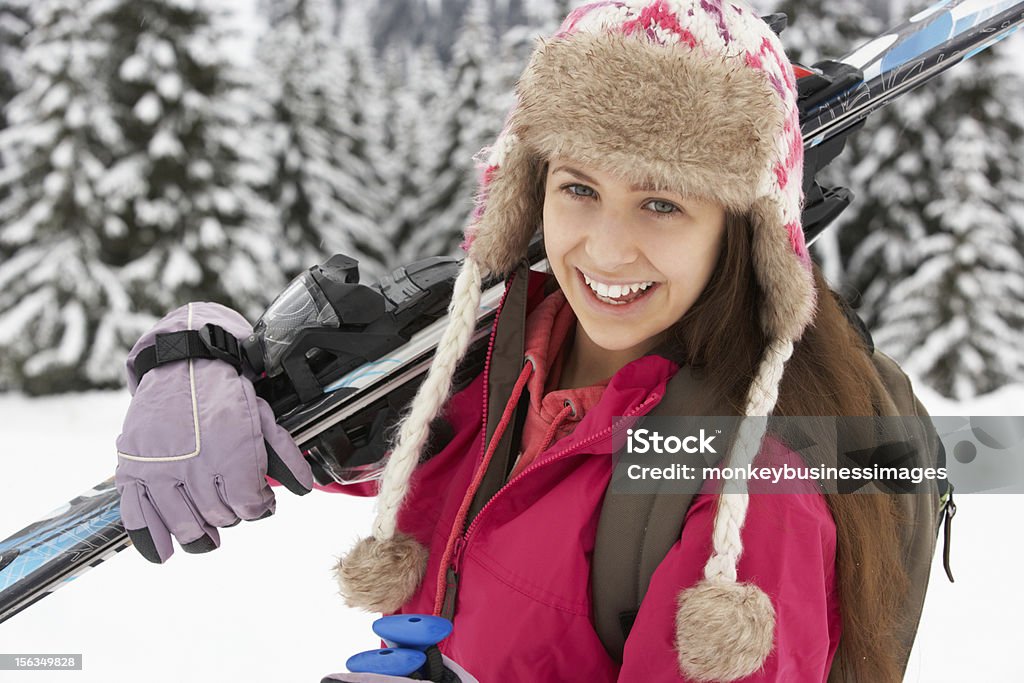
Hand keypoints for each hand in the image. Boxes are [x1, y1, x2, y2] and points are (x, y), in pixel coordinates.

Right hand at [115, 302, 313, 562]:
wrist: (183, 366)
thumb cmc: (224, 394)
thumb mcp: (264, 418)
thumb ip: (285, 455)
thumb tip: (304, 488)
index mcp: (230, 453)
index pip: (248, 506)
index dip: (259, 508)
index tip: (259, 502)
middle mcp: (194, 465)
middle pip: (218, 517)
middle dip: (232, 516)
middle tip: (233, 506)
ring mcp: (159, 470)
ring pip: (183, 525)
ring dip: (199, 537)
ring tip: (207, 536)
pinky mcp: (133, 470)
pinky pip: (138, 517)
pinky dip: (151, 540)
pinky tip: (163, 552)